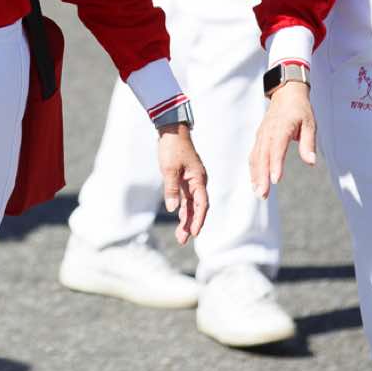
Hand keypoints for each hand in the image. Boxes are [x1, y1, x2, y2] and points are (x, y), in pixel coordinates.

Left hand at [158, 126, 208, 244]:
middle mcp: (198, 182)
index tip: (194, 233)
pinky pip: (186, 198)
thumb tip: (173, 209)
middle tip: (183, 240)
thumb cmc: (172, 148)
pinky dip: (183, 209)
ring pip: (191, 205)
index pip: (202, 204)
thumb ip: (172, 189)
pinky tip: (180, 219)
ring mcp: (192, 181)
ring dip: (186, 219)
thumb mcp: (169, 169)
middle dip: (191, 224)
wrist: (171, 131)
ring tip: (181, 236)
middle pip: (197, 208)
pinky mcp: (185, 179)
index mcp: (199, 180)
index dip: (198, 219)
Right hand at [250, 82, 318, 197]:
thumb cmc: (300, 109)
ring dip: (256, 175)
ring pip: (256, 157)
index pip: (277, 148)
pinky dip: (254, 169)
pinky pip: (254, 155)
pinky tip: (255, 181)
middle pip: (263, 157)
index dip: (275, 165)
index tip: (275, 180)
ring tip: (258, 192)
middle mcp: (268, 132)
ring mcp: (261, 135)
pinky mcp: (259, 138)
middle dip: (262, 176)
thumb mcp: (310, 123)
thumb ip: (308, 143)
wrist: (286, 93)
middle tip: (263, 194)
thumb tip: (311, 162)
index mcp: (281, 127)